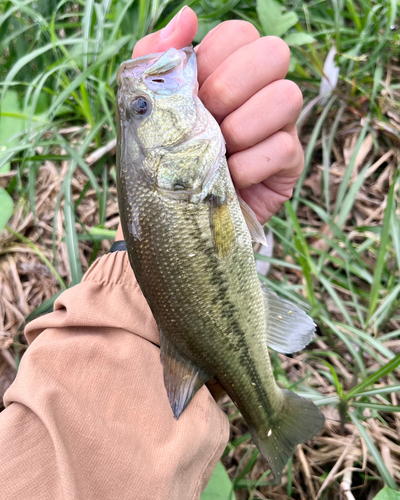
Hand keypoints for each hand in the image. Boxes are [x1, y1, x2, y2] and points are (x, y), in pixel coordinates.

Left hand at [115, 6, 303, 240]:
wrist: (172, 215)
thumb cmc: (162, 160)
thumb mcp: (148, 109)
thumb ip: (157, 59)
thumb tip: (187, 16)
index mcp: (226, 73)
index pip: (240, 33)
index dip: (215, 58)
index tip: (192, 91)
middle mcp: (259, 93)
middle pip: (275, 53)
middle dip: (232, 86)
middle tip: (208, 118)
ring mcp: (279, 127)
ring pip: (288, 96)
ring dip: (242, 127)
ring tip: (219, 153)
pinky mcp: (289, 163)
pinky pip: (283, 148)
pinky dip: (249, 166)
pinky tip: (231, 180)